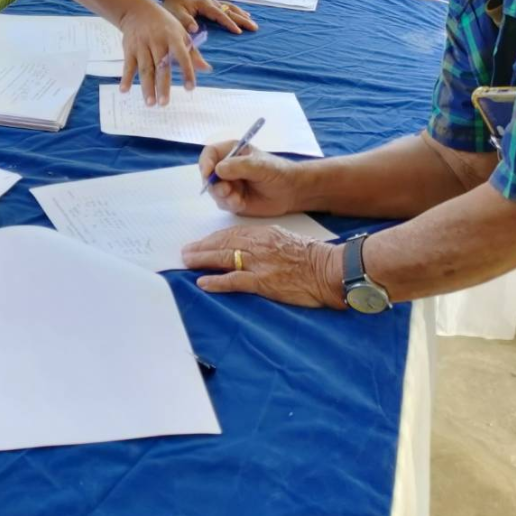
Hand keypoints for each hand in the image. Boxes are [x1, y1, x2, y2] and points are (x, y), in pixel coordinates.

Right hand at [119, 0, 211, 105]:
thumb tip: (207, 69)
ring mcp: (142, 45)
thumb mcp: (181, 34)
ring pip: (145, 69)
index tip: (190, 88)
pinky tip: (124, 90)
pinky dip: (126, 78)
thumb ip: (193, 53)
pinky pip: (128, 65)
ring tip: (150, 103)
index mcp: (174, 38)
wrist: (138, 10)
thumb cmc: (164, 25)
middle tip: (164, 103)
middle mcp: (158, 42)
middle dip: (162, 86)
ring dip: (147, 87)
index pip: (182, 56)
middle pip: (161, 67)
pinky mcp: (130, 48)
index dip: (186, 72)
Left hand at [161, 0, 257, 36]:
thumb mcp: (176, 13)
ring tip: (253, 23)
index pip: (219, 15)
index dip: (229, 23)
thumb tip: (195, 29)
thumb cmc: (174, 3)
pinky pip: (229, 6)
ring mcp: (214, 1)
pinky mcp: (214, 2)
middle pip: (230, 11)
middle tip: (254, 28)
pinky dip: (239, 11)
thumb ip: (185, 21)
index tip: (238, 31)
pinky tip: (246, 14)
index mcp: (204, 4)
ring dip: (243, 15)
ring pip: (232, 8)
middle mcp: (212, 1)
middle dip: (242, 20)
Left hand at [182, 224, 343, 307]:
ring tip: (187, 262)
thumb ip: (266, 242)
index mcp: (264, 233)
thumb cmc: (312, 257)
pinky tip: (203, 282)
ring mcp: (260, 262)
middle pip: (222, 243)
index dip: (212, 239)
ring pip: (223, 258)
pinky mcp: (263, 281)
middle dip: (201, 247)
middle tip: (185, 252)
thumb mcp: (286, 240)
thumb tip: (248, 248)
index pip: (231, 234)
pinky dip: (217, 281)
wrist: (330, 269)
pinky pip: (234, 280)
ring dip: (202, 260)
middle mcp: (258, 245)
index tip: (200, 243)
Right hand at [199, 143, 302, 216]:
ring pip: (214, 191)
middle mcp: (226, 168)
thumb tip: (218, 169)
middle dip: (214, 184)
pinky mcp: (232, 200)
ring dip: (222, 196)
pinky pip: (222, 203)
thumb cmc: (278, 172)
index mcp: (231, 152)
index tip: (208, 173)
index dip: (205, 162)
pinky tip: (241, 204)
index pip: (210, 154)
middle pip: (208, 175)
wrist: (291, 192)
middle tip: (226, 190)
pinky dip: (229, 204)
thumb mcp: (261, 166)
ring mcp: (228, 184)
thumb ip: (240, 166)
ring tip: (237, 199)